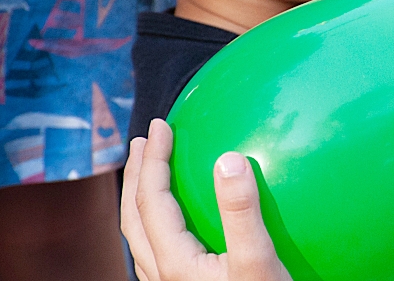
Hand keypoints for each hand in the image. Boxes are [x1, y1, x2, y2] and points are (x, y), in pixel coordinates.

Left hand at [121, 119, 291, 280]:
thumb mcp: (259, 260)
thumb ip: (241, 212)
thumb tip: (228, 158)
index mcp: (174, 261)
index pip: (151, 201)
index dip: (153, 160)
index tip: (161, 127)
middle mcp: (161, 274)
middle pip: (134, 216)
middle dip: (136, 175)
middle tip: (142, 142)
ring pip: (141, 235)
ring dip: (142, 199)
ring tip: (152, 173)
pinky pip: (159, 249)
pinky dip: (160, 221)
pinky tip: (185, 216)